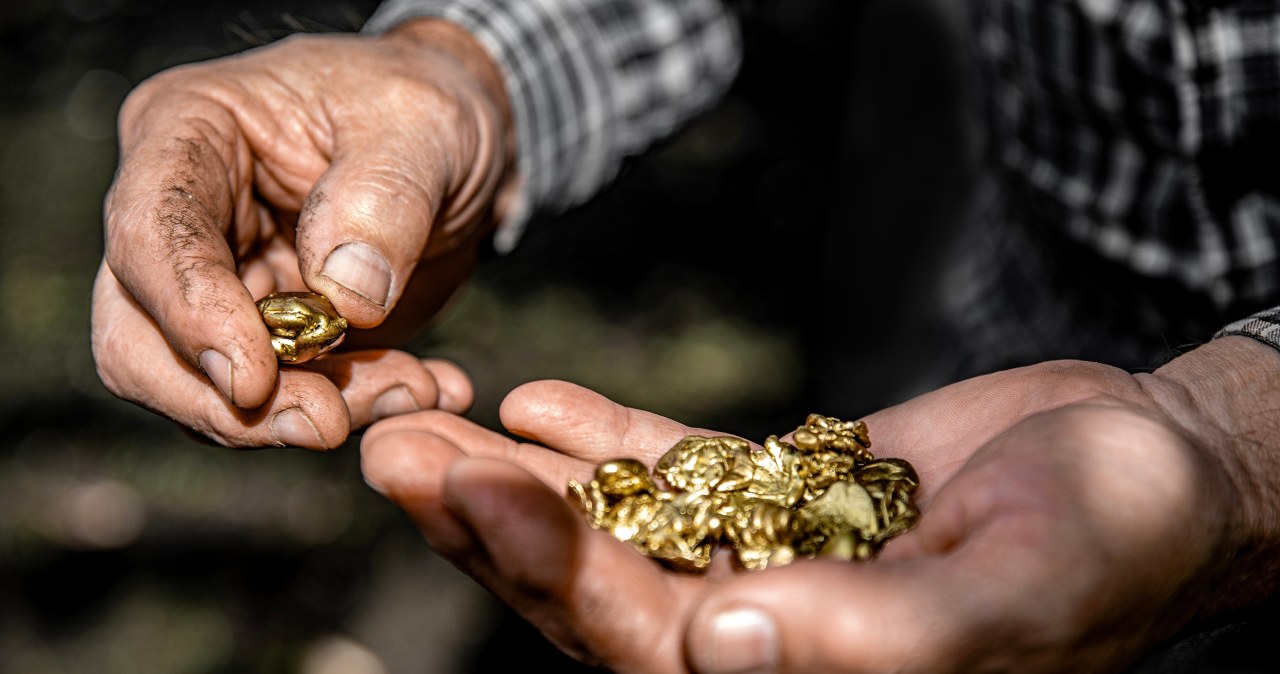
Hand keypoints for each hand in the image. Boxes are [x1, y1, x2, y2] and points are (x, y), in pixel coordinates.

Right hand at [92, 19, 515, 447]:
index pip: (150, 232)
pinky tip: (424, 389)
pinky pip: (281, 403)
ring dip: (305, 414)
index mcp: (188, 132)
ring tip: (412, 390)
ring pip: (208, 389)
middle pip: (141, 338)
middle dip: (228, 402)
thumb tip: (344, 297)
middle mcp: (178, 217)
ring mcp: (215, 287)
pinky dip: (350, 410)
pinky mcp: (265, 340)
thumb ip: (384, 199)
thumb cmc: (423, 109)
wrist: (459, 148)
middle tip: (327, 423)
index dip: (189, 312)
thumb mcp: (424, 126)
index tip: (253, 380)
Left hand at [359, 337, 1279, 672]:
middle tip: (396, 449)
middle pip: (598, 589)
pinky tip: (538, 400)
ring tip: (428, 419)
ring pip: (616, 530)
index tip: (473, 492)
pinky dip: (611, 440)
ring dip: (522, 478)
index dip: (555, 575)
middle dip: (494, 525)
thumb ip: (873, 637)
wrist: (1145, 465)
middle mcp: (764, 636)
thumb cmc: (1108, 541)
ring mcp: (763, 564)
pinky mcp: (779, 497)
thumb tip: (718, 646)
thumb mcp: (1010, 595)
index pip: (649, 648)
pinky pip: (676, 472)